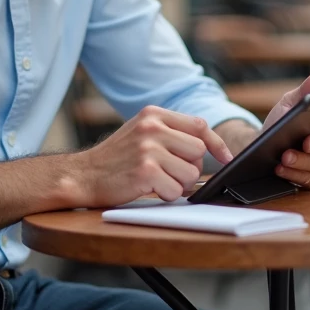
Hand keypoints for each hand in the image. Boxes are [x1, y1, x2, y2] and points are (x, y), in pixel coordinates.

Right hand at [75, 106, 232, 205]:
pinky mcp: (145, 171)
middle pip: (199, 151)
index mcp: (153, 114)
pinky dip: (166, 195)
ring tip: (156, 181)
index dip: (217, 144)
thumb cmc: (116, 158)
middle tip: (170, 173)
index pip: (199, 125)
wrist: (82, 175)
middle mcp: (152, 127)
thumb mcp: (141, 132)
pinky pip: (175, 190)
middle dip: (190, 168)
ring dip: (178, 184)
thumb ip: (171, 133)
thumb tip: (211, 149)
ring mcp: (148, 148)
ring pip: (191, 173)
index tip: (227, 158)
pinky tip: (148, 189)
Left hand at [264, 70, 309, 189]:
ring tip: (285, 155)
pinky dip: (293, 174)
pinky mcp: (306, 179)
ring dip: (302, 161)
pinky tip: (280, 168)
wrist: (259, 145)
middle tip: (305, 141)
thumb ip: (306, 90)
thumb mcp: (289, 104)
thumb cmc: (280, 123)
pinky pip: (305, 180)